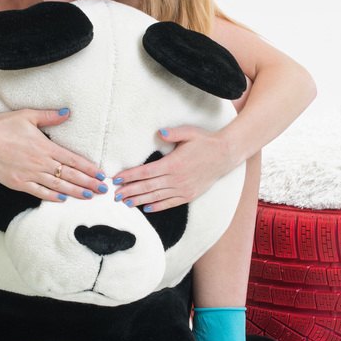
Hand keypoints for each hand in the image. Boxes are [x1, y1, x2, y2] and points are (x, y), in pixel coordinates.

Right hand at [0, 108, 107, 201]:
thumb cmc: (3, 125)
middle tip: (103, 189)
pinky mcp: (18, 183)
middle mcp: (40, 163)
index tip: (101, 174)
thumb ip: (50, 116)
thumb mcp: (28, 115)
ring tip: (89, 196)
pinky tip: (62, 200)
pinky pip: (39, 192)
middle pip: (70, 175)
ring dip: (75, 192)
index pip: (73, 160)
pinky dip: (51, 197)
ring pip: (57, 186)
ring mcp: (29, 175)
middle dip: (88, 183)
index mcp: (45, 146)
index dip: (89, 168)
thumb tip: (68, 112)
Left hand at [113, 126, 232, 211]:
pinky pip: (170, 203)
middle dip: (129, 191)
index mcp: (173, 163)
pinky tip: (146, 208)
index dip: (129, 176)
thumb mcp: (189, 133)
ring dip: (139, 200)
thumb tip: (159, 133)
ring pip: (156, 197)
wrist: (225, 155)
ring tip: (125, 203)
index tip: (116, 179)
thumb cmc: (205, 142)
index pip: (145, 172)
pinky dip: (157, 206)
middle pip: (147, 187)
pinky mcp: (189, 195)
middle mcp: (176, 179)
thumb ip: (173, 133)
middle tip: (115, 195)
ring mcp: (183, 189)